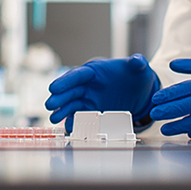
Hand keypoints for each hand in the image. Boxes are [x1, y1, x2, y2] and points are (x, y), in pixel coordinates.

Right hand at [44, 54, 159, 129]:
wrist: (140, 92)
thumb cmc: (136, 77)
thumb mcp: (140, 69)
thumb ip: (137, 64)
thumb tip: (137, 60)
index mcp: (95, 71)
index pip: (77, 75)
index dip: (65, 81)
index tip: (53, 88)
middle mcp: (88, 85)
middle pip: (71, 91)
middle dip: (60, 98)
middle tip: (50, 105)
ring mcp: (89, 99)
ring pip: (72, 105)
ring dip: (62, 111)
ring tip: (54, 118)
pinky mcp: (93, 111)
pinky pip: (81, 117)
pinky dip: (75, 122)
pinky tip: (70, 128)